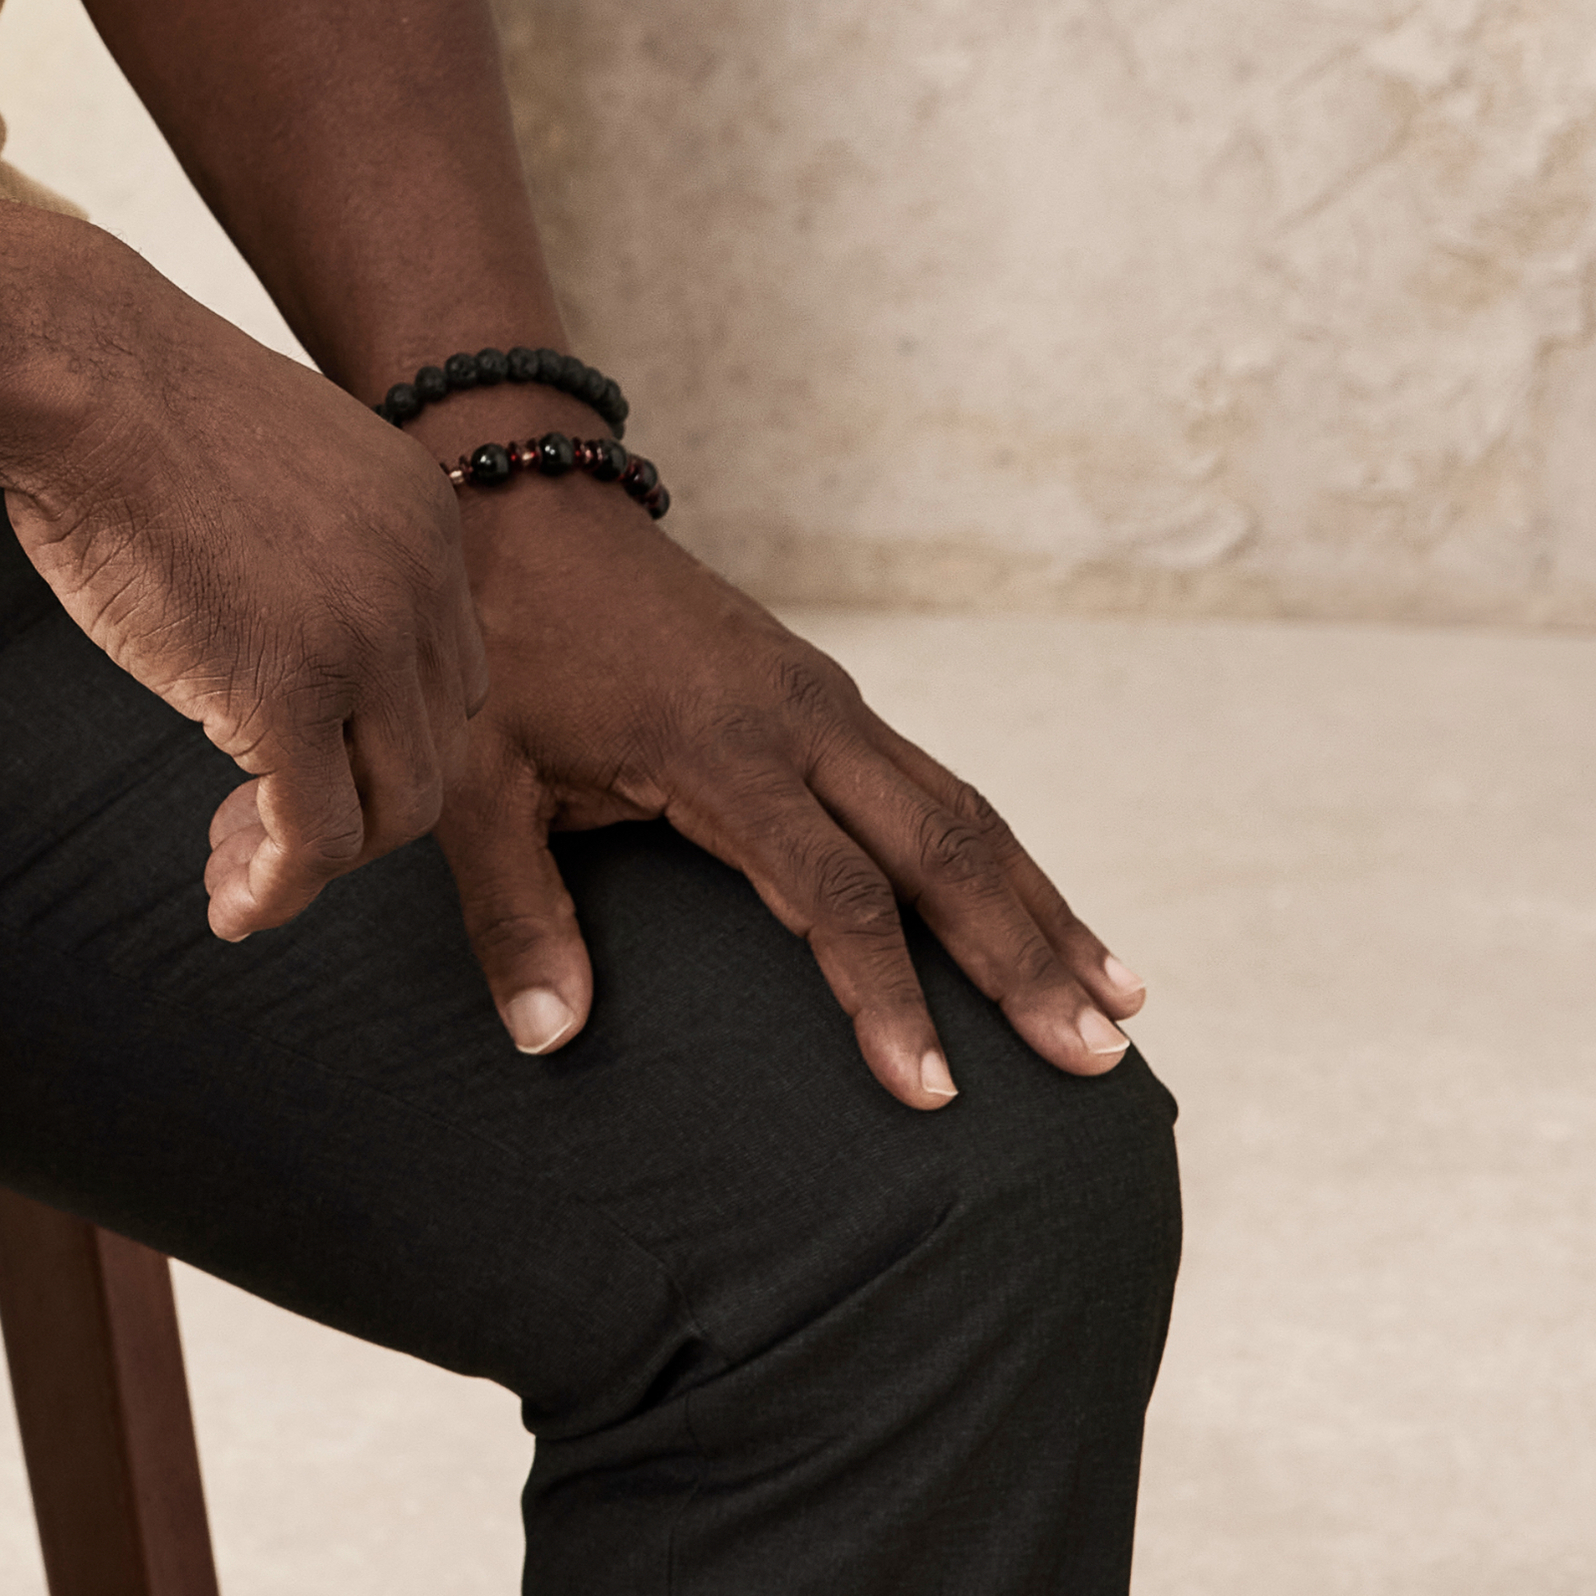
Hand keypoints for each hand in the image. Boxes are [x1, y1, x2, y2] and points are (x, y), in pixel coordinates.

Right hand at [0, 259, 488, 938]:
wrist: (81, 377)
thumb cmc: (133, 408)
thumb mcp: (273, 466)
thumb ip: (312, 545)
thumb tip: (280, 626)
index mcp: (424, 515)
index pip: (445, 669)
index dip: (378, 731)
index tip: (301, 757)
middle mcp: (421, 578)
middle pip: (432, 745)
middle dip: (356, 803)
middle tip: (262, 828)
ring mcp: (365, 640)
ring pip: (389, 807)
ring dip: (318, 859)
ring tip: (238, 875)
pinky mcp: (289, 694)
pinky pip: (315, 836)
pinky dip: (278, 889)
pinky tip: (232, 903)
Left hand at [437, 486, 1149, 1107]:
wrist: (522, 502)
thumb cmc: (498, 644)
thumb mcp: (477, 776)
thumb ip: (515, 910)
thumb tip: (549, 1040)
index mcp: (721, 746)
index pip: (831, 891)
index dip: (886, 994)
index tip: (935, 1092)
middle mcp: (801, 719)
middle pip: (939, 850)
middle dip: (1020, 960)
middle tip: (1093, 1062)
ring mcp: (826, 699)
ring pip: (962, 812)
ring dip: (1040, 909)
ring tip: (1119, 1007)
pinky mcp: (829, 693)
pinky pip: (941, 784)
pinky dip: (1005, 856)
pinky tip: (1050, 917)